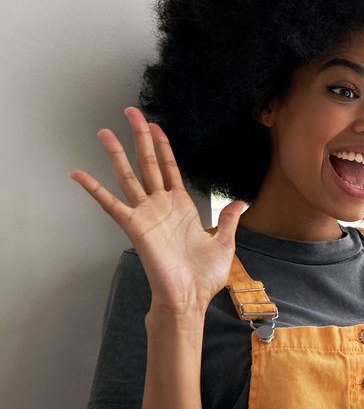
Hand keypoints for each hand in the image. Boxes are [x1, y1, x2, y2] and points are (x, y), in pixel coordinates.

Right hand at [70, 107, 245, 313]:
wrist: (191, 297)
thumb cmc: (204, 275)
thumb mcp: (224, 242)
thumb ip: (227, 220)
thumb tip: (238, 203)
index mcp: (182, 207)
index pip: (170, 168)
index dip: (163, 146)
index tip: (156, 125)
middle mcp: (161, 206)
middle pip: (148, 163)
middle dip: (140, 137)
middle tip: (131, 112)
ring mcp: (146, 214)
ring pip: (129, 176)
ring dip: (116, 154)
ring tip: (105, 131)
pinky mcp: (135, 226)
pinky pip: (110, 204)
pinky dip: (94, 189)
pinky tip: (79, 174)